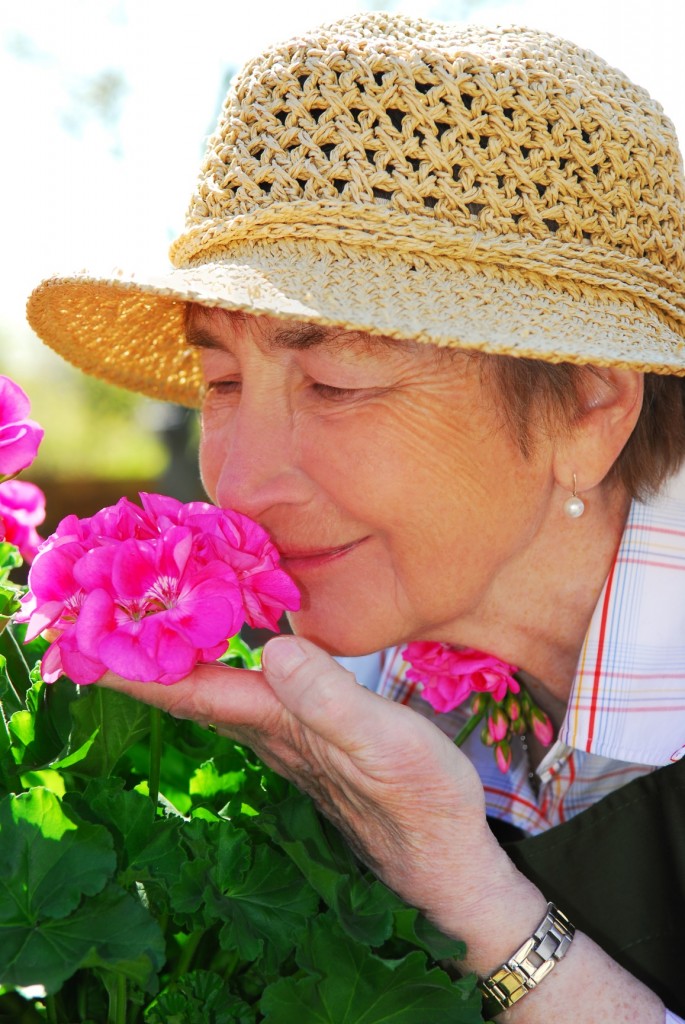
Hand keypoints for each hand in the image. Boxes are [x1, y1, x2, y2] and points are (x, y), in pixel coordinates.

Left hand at [99, 635, 517, 934]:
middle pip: (188, 689)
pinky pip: (240, 693)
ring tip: (144, 621)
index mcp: (278, 724)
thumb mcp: (385, 745)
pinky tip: (220, 649)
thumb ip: (329, 699)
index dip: (137, 664)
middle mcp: (268, 730)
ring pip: (211, 691)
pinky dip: (216, 665)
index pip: (190, 689)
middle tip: (99, 614)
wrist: (441, 855)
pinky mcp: (305, 736)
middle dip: (141, 654)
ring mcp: (284, 736)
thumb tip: (272, 649)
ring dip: (173, 658)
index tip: (85, 637)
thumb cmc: (420, 800)